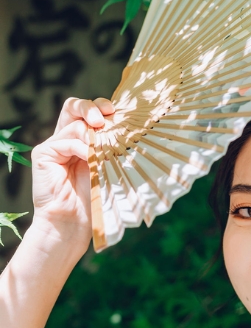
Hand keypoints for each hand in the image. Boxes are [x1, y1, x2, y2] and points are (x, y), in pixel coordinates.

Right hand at [28, 97, 113, 253]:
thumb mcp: (109, 167)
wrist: (74, 221)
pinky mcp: (44, 153)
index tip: (117, 111)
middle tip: (104, 119)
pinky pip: (65, 141)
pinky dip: (82, 148)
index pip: (89, 111)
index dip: (101, 106)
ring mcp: (54, 145)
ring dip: (93, 135)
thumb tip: (130, 128)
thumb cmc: (96, 198)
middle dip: (92, 107)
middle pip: (75, 107)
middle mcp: (68, 138)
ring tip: (104, 150)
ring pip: (74, 124)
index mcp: (84, 139)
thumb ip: (112, 147)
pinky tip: (91, 159)